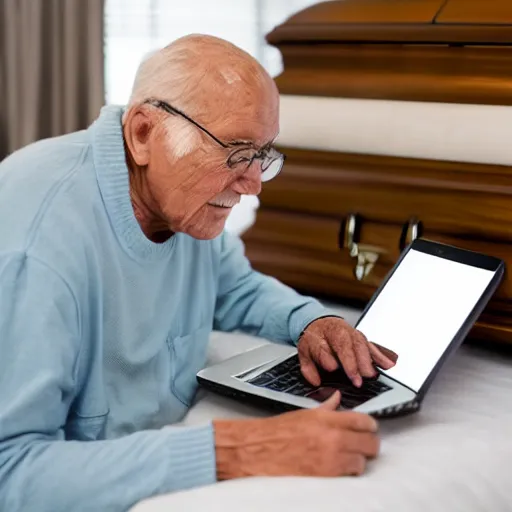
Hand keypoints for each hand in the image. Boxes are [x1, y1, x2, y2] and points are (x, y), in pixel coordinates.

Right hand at [214, 391, 378, 478]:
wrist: (259, 449)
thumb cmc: (278, 431)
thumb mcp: (305, 413)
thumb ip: (327, 408)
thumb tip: (337, 398)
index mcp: (327, 418)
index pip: (364, 420)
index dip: (370, 425)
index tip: (369, 428)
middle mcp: (333, 437)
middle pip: (370, 442)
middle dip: (368, 443)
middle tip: (363, 444)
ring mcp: (331, 458)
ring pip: (364, 461)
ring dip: (359, 459)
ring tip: (350, 457)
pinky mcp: (327, 475)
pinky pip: (351, 474)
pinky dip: (349, 472)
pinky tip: (341, 467)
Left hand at [298, 316, 397, 387]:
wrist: (321, 323)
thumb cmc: (314, 340)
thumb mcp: (304, 353)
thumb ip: (308, 369)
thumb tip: (316, 381)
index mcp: (318, 336)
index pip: (321, 346)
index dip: (326, 356)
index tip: (332, 367)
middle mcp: (336, 332)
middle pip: (344, 344)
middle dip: (351, 362)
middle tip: (357, 379)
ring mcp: (350, 333)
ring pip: (359, 344)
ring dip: (366, 360)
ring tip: (370, 374)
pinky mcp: (361, 338)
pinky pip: (371, 345)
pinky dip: (380, 355)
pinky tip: (387, 364)